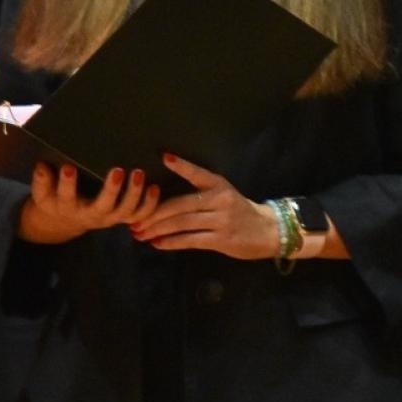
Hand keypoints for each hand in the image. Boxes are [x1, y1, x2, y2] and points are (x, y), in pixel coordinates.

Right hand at [18, 162, 158, 244]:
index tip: (68, 167)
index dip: (66, 183)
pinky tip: (154, 187)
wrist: (64, 222)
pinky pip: (139, 214)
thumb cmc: (54, 201)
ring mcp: (109, 218)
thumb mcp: (43, 194)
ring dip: (135, 194)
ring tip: (138, 173)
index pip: (65, 196)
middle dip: (111, 190)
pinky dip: (149, 204)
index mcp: (67, 207)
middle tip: (117, 170)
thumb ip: (42, 181)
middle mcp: (90, 215)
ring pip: (125, 211)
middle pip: (102, 206)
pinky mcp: (122, 217)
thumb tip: (41, 166)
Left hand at [130, 153, 277, 259]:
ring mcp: (222, 219)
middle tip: (134, 220)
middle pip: (181, 204)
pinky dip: (171, 243)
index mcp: (219, 185)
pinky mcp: (222, 238)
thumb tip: (161, 202)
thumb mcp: (224, 196)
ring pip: (182, 223)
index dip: (182, 166)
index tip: (163, 157)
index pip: (198, 173)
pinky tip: (157, 244)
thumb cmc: (239, 212)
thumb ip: (199, 196)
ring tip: (139, 234)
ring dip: (158, 229)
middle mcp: (220, 199)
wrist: (268, 230)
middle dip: (154, 214)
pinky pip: (190, 240)